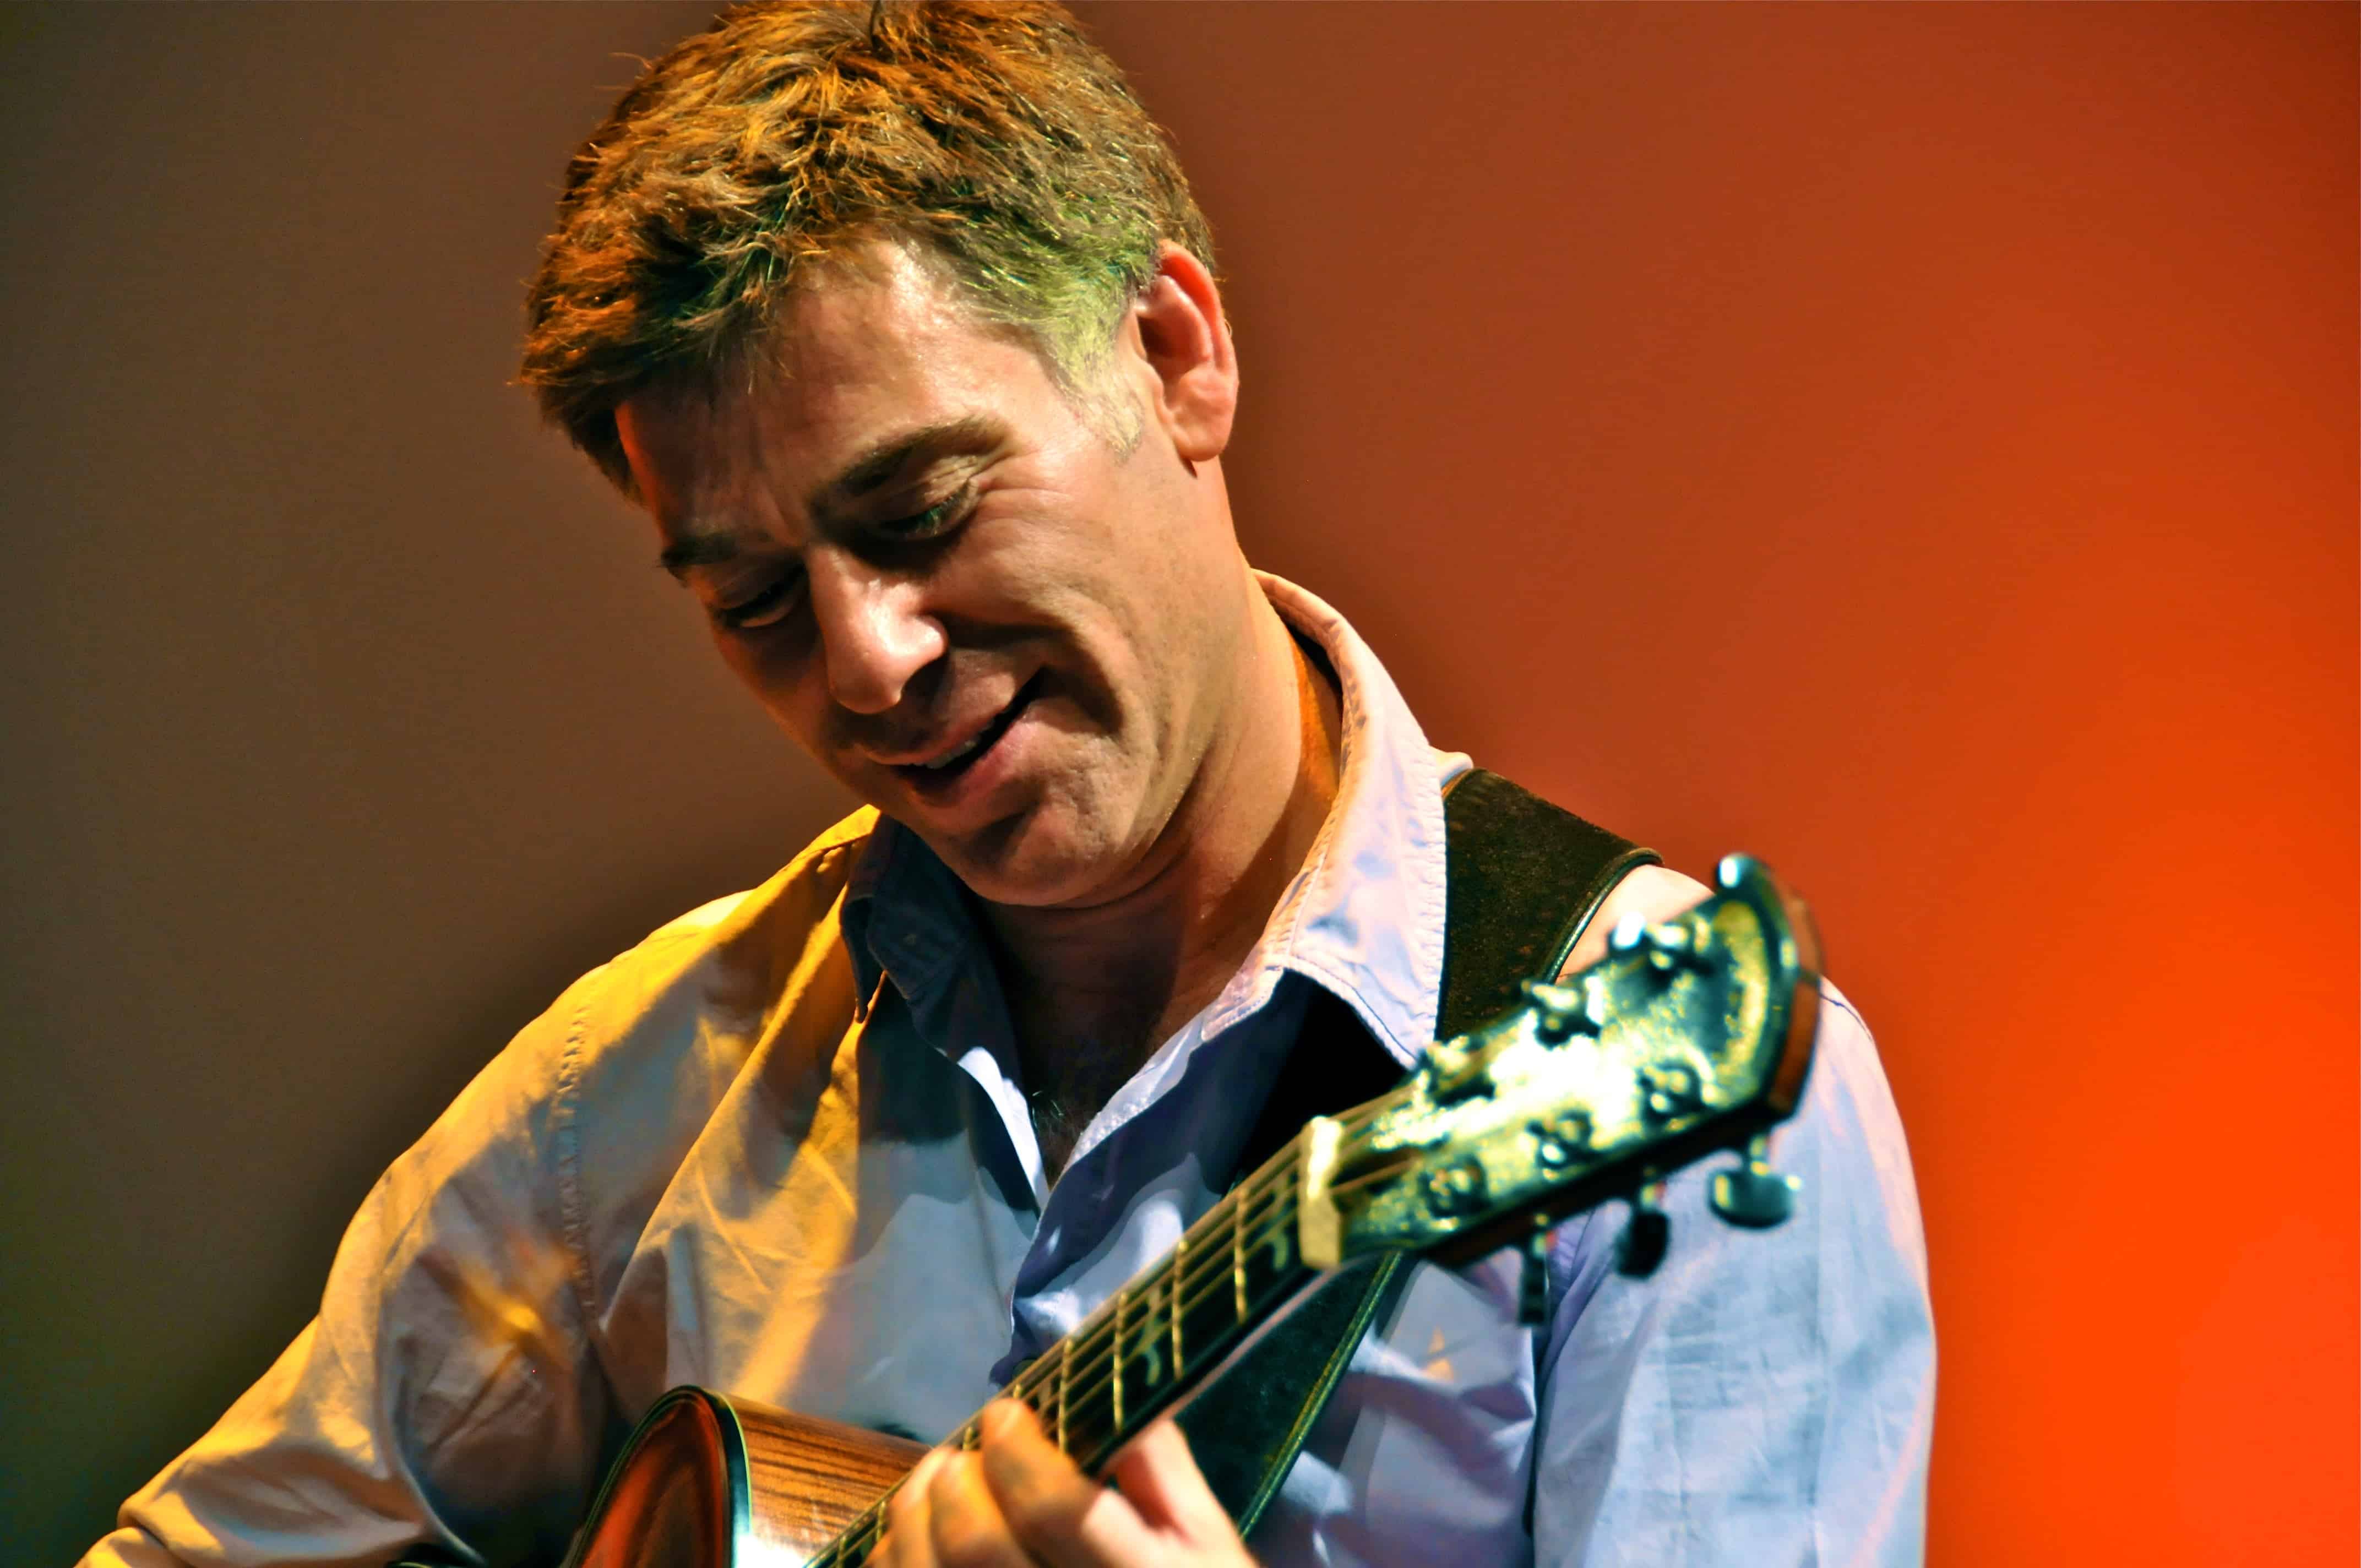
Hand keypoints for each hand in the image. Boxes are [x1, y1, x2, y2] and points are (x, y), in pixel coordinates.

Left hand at [875, 1398, 1257, 1567]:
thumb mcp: (1206, 1539)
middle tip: (959, 1453)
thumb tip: (1105, 1390)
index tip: (1006, 1414)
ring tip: (930, 1485)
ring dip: (914, 1518)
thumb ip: (1159, 1466)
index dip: (1016, 1449)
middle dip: (955, 1481)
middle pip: (980, 1547)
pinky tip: (911, 1543)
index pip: (1055, 1507)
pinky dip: (895, 1564)